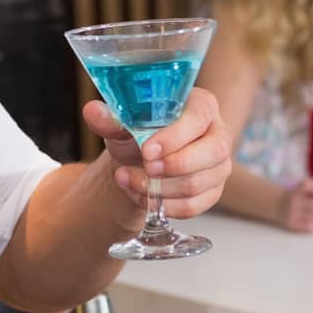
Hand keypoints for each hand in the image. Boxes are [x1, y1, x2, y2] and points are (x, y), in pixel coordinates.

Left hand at [83, 88, 233, 219]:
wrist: (138, 161)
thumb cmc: (137, 134)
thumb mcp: (122, 123)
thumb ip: (110, 118)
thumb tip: (92, 111)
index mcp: (201, 105)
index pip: (199, 117)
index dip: (175, 136)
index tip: (147, 150)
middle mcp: (218, 133)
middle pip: (213, 151)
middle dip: (174, 164)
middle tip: (145, 168)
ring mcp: (219, 165)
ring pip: (198, 183)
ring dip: (160, 188)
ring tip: (128, 180)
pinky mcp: (213, 192)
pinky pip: (193, 206)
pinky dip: (163, 205)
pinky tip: (141, 196)